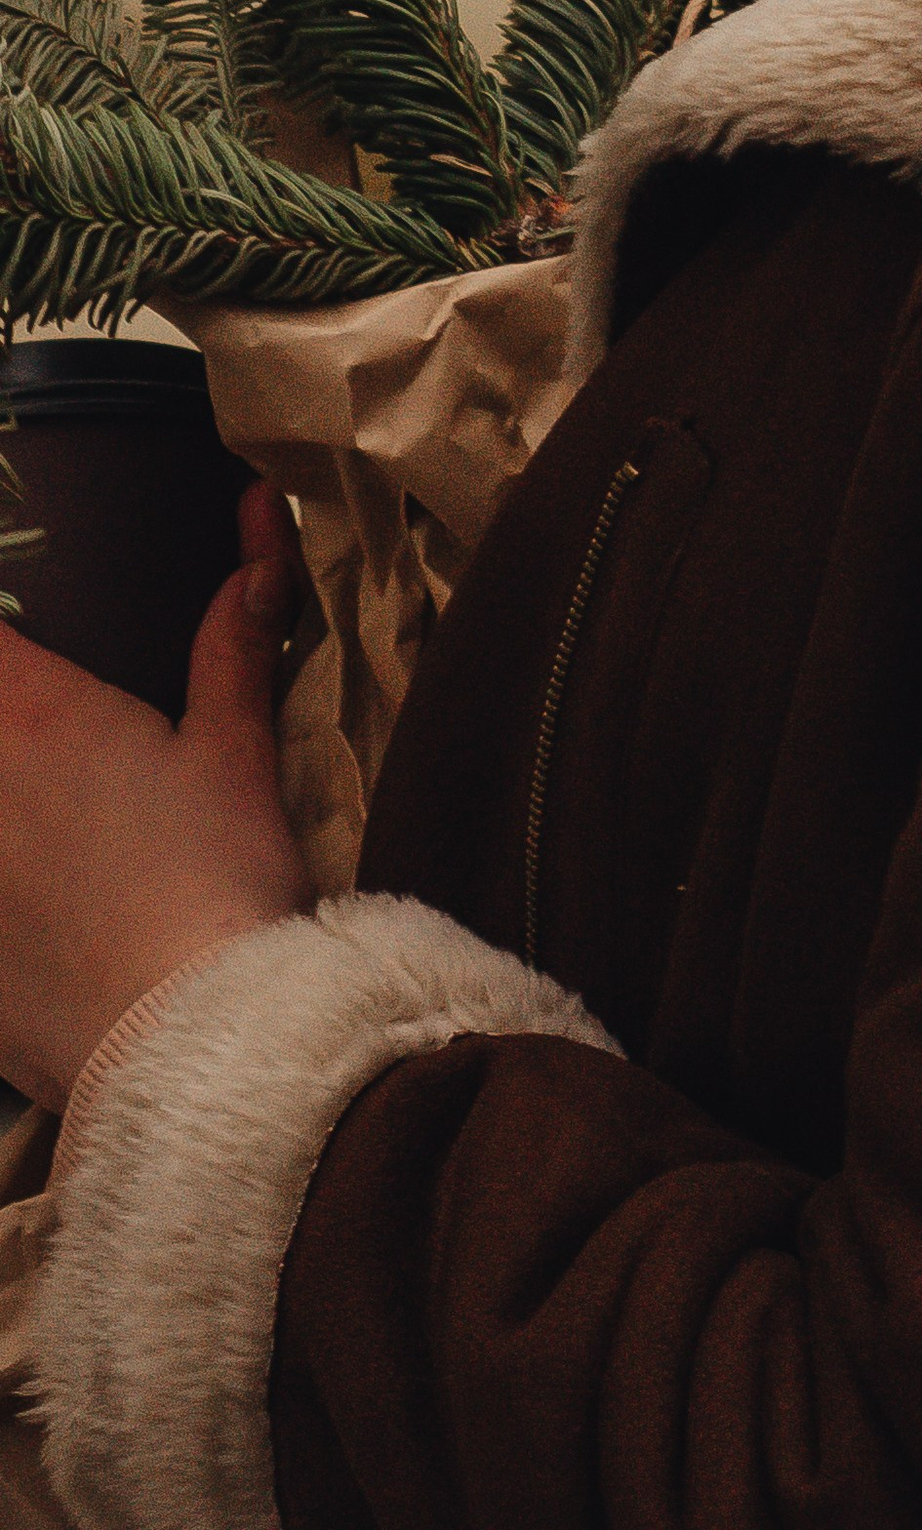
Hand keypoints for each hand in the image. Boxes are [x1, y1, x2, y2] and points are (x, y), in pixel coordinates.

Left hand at [0, 480, 309, 1109]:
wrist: (191, 1040)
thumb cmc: (217, 882)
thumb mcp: (237, 748)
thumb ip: (237, 635)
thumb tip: (257, 519)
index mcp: (39, 713)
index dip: (4, 637)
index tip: (24, 657)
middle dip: (4, 724)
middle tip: (45, 753)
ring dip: (1, 811)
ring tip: (37, 838)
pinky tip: (22, 911)